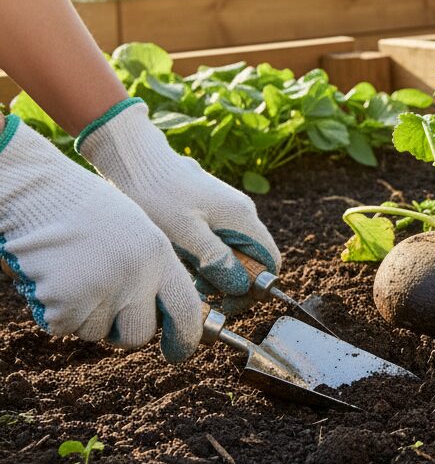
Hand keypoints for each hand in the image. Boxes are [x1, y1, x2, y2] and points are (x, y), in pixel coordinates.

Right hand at [0, 116, 202, 360]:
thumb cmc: (89, 211)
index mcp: (158, 255)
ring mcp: (100, 290)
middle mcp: (135, 276)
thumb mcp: (138, 232)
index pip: (186, 310)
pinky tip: (55, 278)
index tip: (180, 352)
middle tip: (108, 309)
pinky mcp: (65, 303)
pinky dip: (58, 313)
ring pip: (97, 333)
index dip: (185, 338)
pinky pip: (65, 327)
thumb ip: (155, 272)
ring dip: (86, 316)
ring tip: (77, 275)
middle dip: (124, 332)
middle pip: (139, 335)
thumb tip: (171, 317)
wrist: (38, 193)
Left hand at [77, 99, 280, 312]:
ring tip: (188, 278)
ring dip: (217, 272)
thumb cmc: (156, 195)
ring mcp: (226, 210)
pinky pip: (219, 242)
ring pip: (235, 252)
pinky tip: (182, 262)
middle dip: (232, 282)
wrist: (135, 160)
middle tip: (201, 293)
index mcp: (241, 217)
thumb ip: (216, 259)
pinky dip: (206, 258)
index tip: (226, 303)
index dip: (255, 288)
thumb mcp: (184, 233)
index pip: (270, 262)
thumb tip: (241, 285)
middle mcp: (241, 213)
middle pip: (253, 259)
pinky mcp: (210, 210)